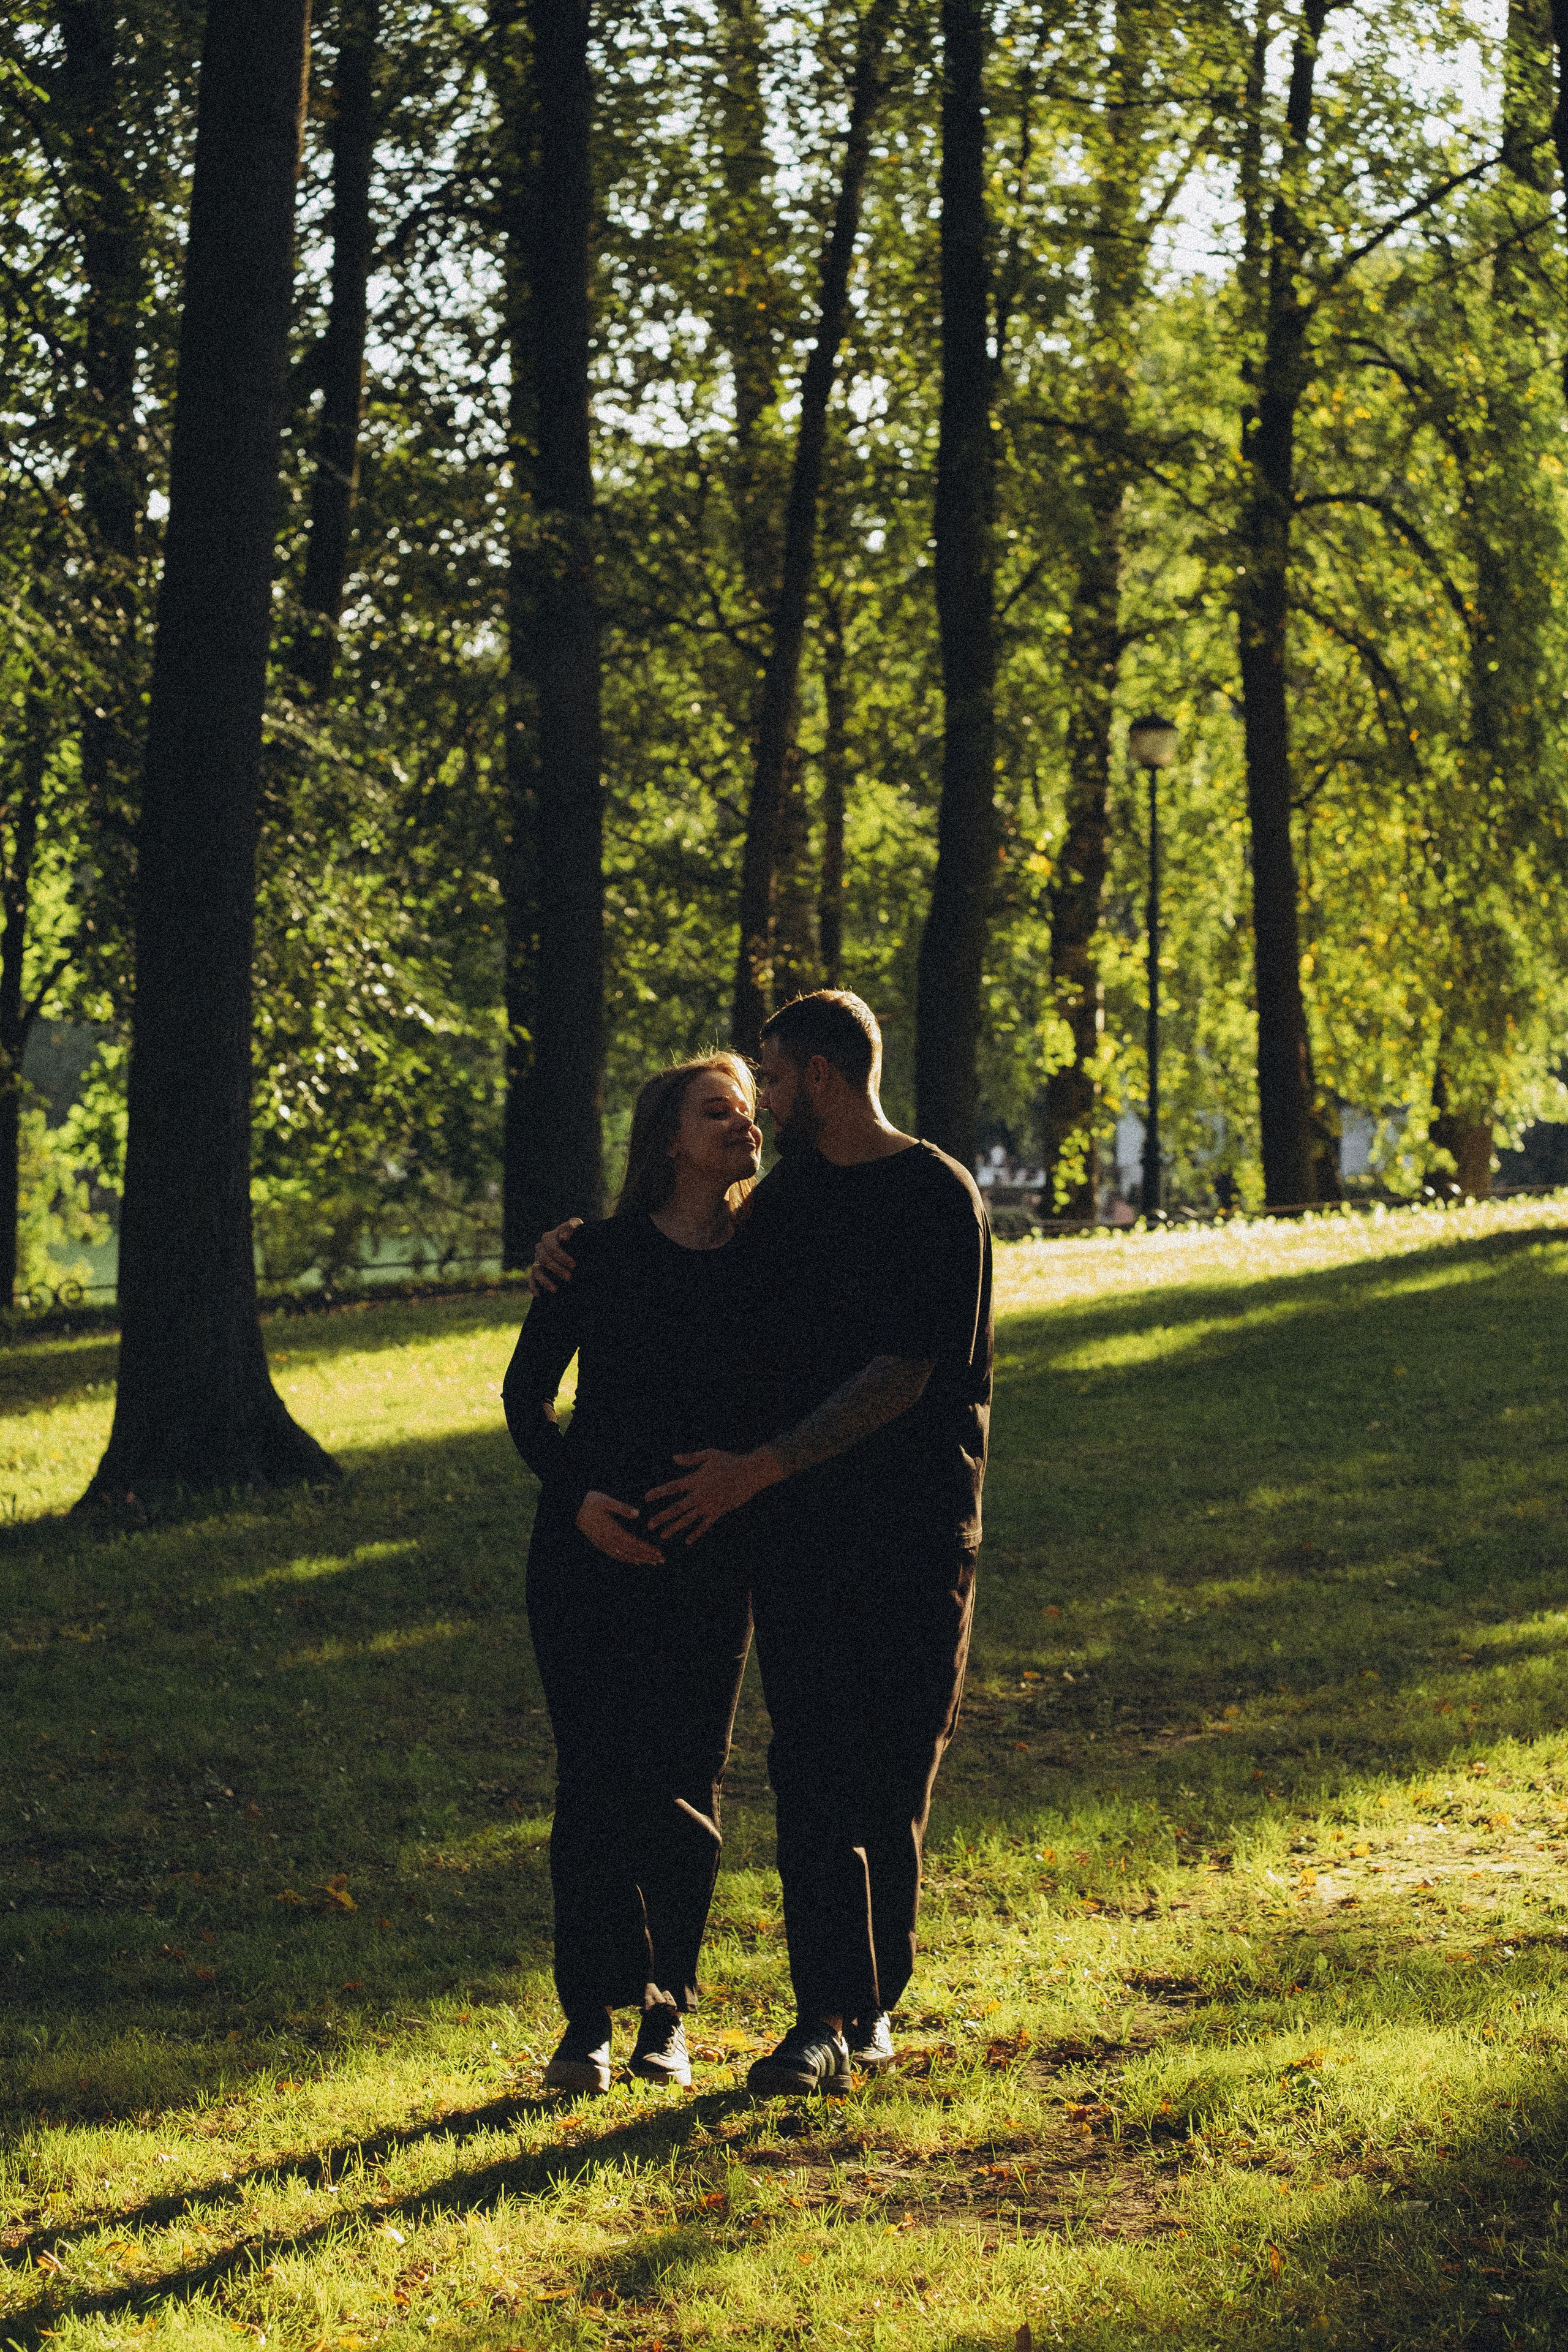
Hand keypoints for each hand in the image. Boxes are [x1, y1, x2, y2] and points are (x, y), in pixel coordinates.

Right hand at [529, 1217, 583, 1297]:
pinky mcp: (536, 1270)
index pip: (552, 1248)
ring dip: (545, 1280)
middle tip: (569, 1278)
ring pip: (537, 1270)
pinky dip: (533, 1286)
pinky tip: (538, 1294)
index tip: (573, 1265)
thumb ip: (571, 1227)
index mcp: (549, 1237)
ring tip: (555, 1290)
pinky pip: (531, 1279)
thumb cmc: (577, 1235)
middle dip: (557, 1269)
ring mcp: (537, 1260)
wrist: (577, 1245)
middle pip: (545, 1259)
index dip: (562, 1256)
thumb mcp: (577, 1228)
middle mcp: (541, 1248)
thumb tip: (562, 1237)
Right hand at [575, 1489, 663, 1565]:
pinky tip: (635, 1561)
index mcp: (612, 1530)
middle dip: (647, 1556)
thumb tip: (637, 1513)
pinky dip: (627, 1559)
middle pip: (631, 1552)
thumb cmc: (590, 1502)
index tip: (659, 1552)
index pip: (633, 1543)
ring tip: (652, 1562)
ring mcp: (603, 1544)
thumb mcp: (606, 1501)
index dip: (646, 1548)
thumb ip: (622, 1508)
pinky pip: (615, 1555)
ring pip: (624, 1556)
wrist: (572, 1508)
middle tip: (661, 1560)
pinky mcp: (600, 1544)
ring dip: (640, 1559)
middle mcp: (608, 1540)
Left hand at [644, 1447, 782, 1543]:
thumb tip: (674, 1458)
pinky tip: (688, 1541)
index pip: (673, 1487)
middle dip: (662, 1517)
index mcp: (696, 1479)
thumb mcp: (710, 1455)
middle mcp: (700, 1494)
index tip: (646, 1498)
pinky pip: (705, 1525)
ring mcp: (709, 1504)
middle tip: (649, 1525)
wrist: (750, 1473)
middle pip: (677, 1508)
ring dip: (674, 1528)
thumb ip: (691, 1459)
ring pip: (688, 1519)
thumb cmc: (730, 1461)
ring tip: (662, 1535)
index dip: (659, 1492)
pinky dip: (696, 1533)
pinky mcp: (719, 1511)